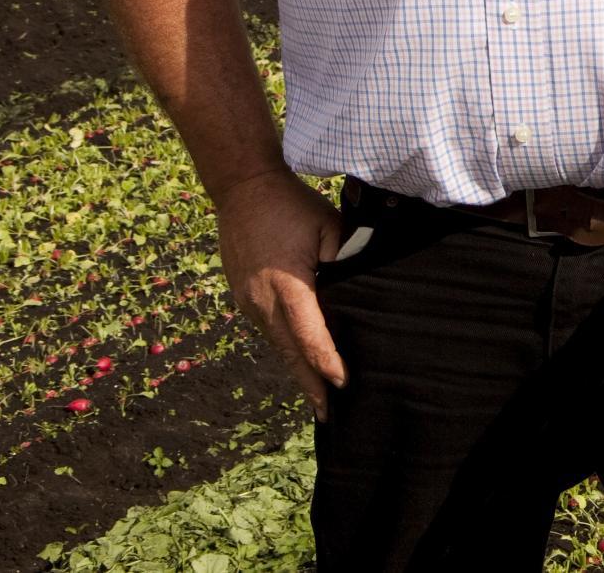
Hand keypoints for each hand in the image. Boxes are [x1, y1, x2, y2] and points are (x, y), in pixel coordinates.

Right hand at [215, 170, 347, 419]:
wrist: (242, 189)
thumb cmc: (292, 205)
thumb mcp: (327, 226)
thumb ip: (345, 258)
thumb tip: (360, 289)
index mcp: (286, 285)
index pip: (310, 334)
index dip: (327, 361)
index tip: (343, 382)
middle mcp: (262, 300)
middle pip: (289, 352)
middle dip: (309, 384)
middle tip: (327, 414)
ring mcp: (248, 301)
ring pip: (276, 345)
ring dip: (296, 370)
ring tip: (316, 397)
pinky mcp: (243, 296)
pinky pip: (268, 330)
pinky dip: (284, 349)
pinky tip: (298, 360)